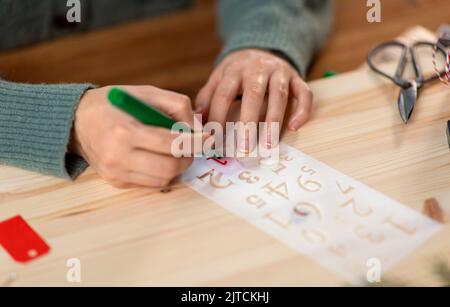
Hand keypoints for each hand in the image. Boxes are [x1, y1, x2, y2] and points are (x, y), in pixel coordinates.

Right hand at [70, 85, 196, 188]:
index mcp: (124, 131)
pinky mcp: (116, 182)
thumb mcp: (146, 92)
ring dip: (177, 166)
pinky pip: (151, 184)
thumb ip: (176, 105)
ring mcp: (115, 173)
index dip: (195, 142)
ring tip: (174, 151)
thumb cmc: (115, 103)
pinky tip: (158, 158)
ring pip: (163, 179)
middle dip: (188, 157)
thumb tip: (197, 128)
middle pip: (169, 167)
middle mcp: (117, 156)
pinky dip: (162, 173)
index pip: (171, 144)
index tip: (209, 138)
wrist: (77, 121)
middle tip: (192, 146)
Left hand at [196, 49, 312, 150]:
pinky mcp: (297, 78)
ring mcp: (280, 73)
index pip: (224, 94)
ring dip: (274, 120)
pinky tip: (294, 126)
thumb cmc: (238, 71)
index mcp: (235, 69)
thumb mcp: (220, 77)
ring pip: (279, 95)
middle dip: (248, 122)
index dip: (218, 116)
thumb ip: (207, 95)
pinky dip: (302, 109)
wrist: (263, 47)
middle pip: (253, 95)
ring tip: (268, 145)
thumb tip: (196, 119)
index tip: (214, 138)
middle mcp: (258, 69)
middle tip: (243, 147)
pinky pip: (304, 93)